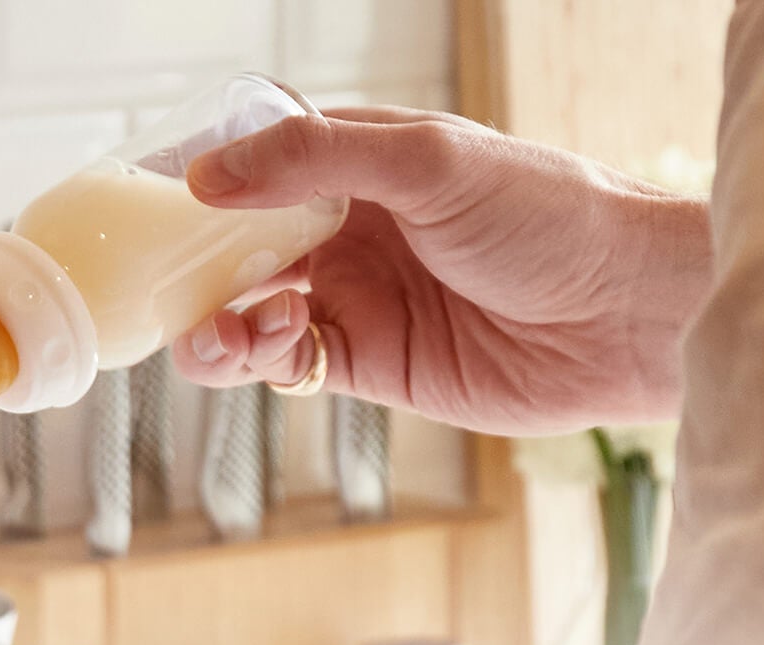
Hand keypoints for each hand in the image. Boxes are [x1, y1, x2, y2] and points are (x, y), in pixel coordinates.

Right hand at [173, 106, 711, 434]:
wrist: (628, 316)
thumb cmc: (550, 216)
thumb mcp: (427, 161)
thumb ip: (313, 160)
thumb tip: (206, 175)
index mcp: (359, 162)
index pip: (252, 162)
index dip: (192, 180)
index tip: (135, 200)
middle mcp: (347, 229)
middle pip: (234, 245)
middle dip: (188, 266)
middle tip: (154, 284)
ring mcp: (355, 298)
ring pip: (246, 311)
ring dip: (215, 320)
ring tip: (222, 327)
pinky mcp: (369, 366)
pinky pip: (284, 364)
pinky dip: (255, 359)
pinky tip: (263, 346)